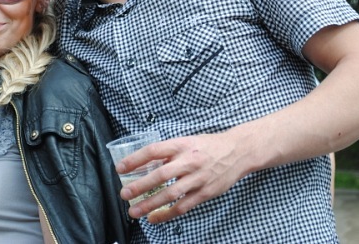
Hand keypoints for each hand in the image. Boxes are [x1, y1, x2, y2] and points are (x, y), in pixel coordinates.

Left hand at [116, 133, 245, 223]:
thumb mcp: (187, 141)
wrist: (238, 152)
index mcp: (181, 145)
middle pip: (160, 175)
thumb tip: (145, 165)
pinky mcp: (205, 193)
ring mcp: (198, 178)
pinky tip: (154, 218)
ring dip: (150, 204)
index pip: (154, 151)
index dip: (135, 160)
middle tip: (124, 194)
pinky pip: (183, 206)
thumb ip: (168, 153)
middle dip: (139, 186)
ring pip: (170, 194)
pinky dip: (167, 214)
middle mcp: (189, 161)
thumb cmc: (208, 146)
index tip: (120, 169)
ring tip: (134, 211)